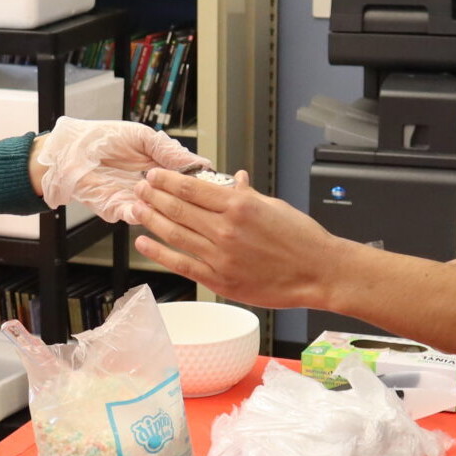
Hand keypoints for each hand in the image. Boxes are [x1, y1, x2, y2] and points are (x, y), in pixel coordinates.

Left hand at [32, 117, 207, 222]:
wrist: (69, 151)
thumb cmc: (101, 139)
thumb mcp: (142, 136)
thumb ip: (169, 151)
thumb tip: (200, 164)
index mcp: (162, 166)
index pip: (190, 180)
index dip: (199, 182)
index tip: (209, 182)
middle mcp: (154, 186)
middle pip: (180, 200)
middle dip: (186, 197)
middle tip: (190, 192)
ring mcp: (139, 200)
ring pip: (162, 213)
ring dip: (165, 206)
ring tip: (164, 194)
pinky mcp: (122, 210)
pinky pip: (139, 218)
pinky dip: (144, 214)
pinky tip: (145, 203)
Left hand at [133, 169, 354, 308]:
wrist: (318, 272)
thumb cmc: (302, 239)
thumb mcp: (274, 206)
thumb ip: (246, 195)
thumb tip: (233, 180)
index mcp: (239, 206)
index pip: (192, 189)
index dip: (168, 181)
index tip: (154, 175)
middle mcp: (226, 229)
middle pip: (178, 209)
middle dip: (154, 196)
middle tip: (138, 188)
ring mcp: (221, 256)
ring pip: (176, 235)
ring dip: (152, 220)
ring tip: (136, 209)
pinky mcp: (220, 280)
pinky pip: (183, 264)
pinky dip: (160, 254)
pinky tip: (145, 243)